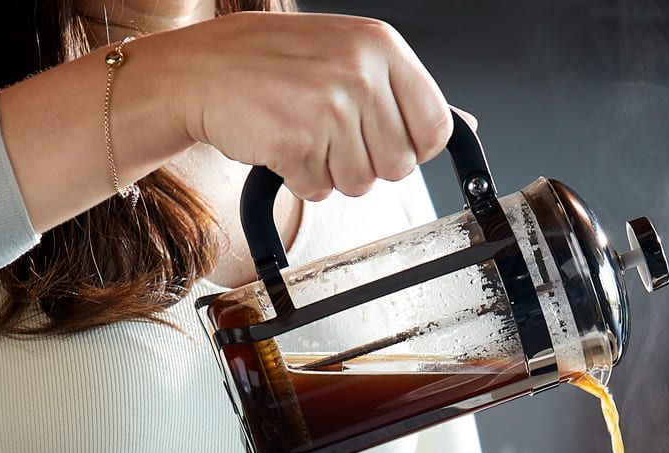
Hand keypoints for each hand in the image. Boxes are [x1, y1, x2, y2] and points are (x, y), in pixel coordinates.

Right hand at [167, 12, 459, 199]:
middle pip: (398, 166)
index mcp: (381, 46)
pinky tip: (281, 140)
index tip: (383, 137)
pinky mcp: (296, 140)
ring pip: (359, 183)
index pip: (435, 128)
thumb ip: (406, 94)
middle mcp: (360, 72)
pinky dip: (298, 177)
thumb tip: (466, 124)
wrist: (201, 70)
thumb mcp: (350, 57)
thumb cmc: (276, 65)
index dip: (412, 146)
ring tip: (302, 131)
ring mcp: (328, 106)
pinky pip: (318, 190)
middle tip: (330, 131)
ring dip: (329, 171)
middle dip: (366, 163)